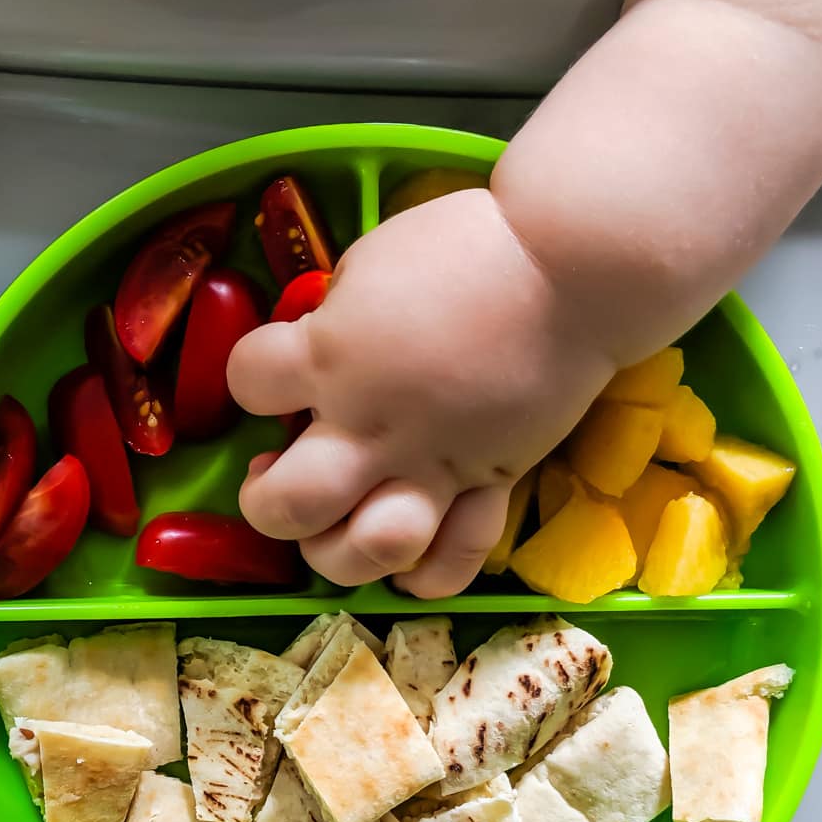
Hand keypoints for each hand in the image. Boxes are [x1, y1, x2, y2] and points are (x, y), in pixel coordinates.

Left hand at [229, 188, 613, 598]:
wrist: (572, 266)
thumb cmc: (467, 245)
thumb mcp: (370, 263)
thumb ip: (336, 322)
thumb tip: (322, 351)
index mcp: (332, 356)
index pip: (249, 381)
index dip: (251, 374)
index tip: (274, 367)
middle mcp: (372, 427)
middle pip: (288, 506)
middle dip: (265, 503)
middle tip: (278, 472)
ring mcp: (434, 466)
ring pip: (366, 553)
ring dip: (335, 553)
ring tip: (336, 525)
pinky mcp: (490, 484)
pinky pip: (454, 559)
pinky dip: (425, 576)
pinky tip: (405, 565)